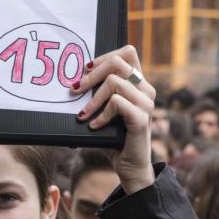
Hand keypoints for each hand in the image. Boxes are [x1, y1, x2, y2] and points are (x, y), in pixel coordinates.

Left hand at [73, 45, 155, 192]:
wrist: (130, 166)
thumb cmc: (114, 137)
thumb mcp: (105, 110)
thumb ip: (98, 93)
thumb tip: (73, 81)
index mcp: (139, 83)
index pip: (127, 52)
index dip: (104, 56)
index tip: (86, 70)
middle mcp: (146, 89)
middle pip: (118, 62)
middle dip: (91, 75)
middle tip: (75, 89)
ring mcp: (146, 103)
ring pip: (114, 82)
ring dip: (92, 99)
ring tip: (82, 114)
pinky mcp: (142, 118)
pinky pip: (116, 103)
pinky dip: (100, 114)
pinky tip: (93, 126)